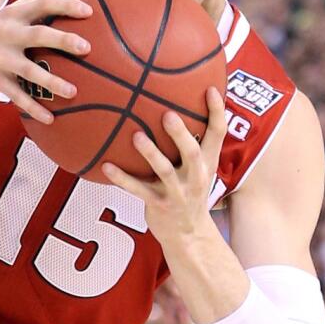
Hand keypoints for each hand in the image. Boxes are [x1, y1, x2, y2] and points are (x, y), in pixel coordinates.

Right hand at [0, 0, 90, 122]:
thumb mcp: (9, 10)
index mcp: (13, 14)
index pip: (42, 3)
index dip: (66, 3)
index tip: (88, 11)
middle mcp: (6, 33)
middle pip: (39, 34)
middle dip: (63, 40)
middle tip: (87, 48)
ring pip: (29, 70)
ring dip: (52, 82)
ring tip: (73, 92)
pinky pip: (16, 95)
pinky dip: (33, 108)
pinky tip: (50, 119)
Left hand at [101, 88, 226, 242]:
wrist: (189, 235)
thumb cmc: (189, 190)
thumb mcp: (199, 168)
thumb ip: (193, 141)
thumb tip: (177, 104)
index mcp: (207, 162)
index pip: (218, 134)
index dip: (216, 112)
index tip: (210, 88)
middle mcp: (196, 176)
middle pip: (192, 152)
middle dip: (181, 134)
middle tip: (168, 115)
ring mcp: (177, 192)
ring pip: (164, 171)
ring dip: (150, 153)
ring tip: (136, 136)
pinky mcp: (159, 204)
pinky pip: (138, 189)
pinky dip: (122, 178)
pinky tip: (106, 166)